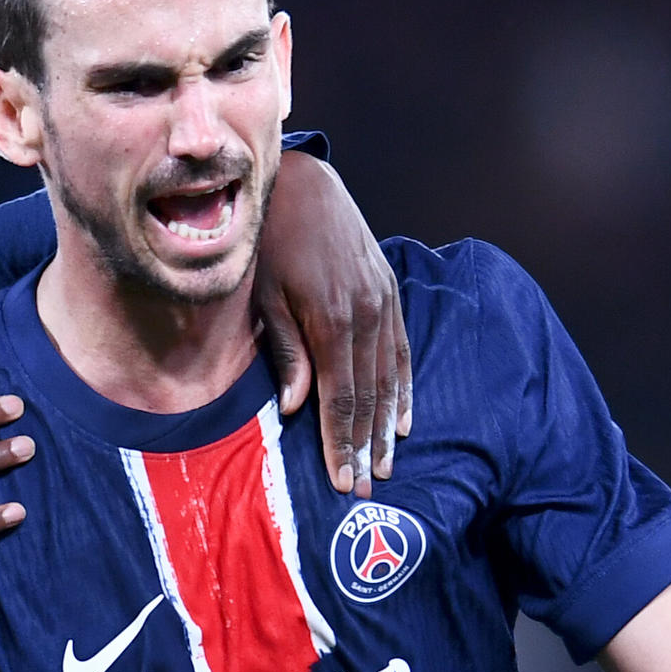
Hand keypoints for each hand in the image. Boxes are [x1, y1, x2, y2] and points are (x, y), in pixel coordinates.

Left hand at [254, 152, 410, 498]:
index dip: (341, 442)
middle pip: (369, 395)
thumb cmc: (271, 241)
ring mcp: (383, 303)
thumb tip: (299, 406)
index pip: (340, 397)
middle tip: (366, 487)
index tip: (343, 480)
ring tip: (386, 462)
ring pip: (390, 378)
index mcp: (331, 319)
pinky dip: (404, 388)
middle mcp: (366, 315)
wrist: (305, 184)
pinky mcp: (389, 292)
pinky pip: (402, 350)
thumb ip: (287, 350)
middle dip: (366, 445)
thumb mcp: (266, 294)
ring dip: (388, 425)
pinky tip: (403, 418)